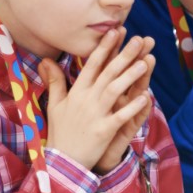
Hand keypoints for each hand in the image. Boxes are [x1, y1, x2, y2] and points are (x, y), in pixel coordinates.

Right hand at [41, 28, 153, 171]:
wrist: (62, 160)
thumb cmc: (61, 131)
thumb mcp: (56, 104)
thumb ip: (55, 81)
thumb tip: (46, 60)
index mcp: (77, 92)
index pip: (92, 64)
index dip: (105, 47)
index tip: (116, 32)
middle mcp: (86, 100)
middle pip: (107, 73)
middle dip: (123, 55)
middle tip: (140, 39)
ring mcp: (95, 115)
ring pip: (114, 90)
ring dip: (130, 76)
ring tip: (145, 62)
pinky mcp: (103, 130)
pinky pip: (120, 116)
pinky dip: (132, 107)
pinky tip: (146, 97)